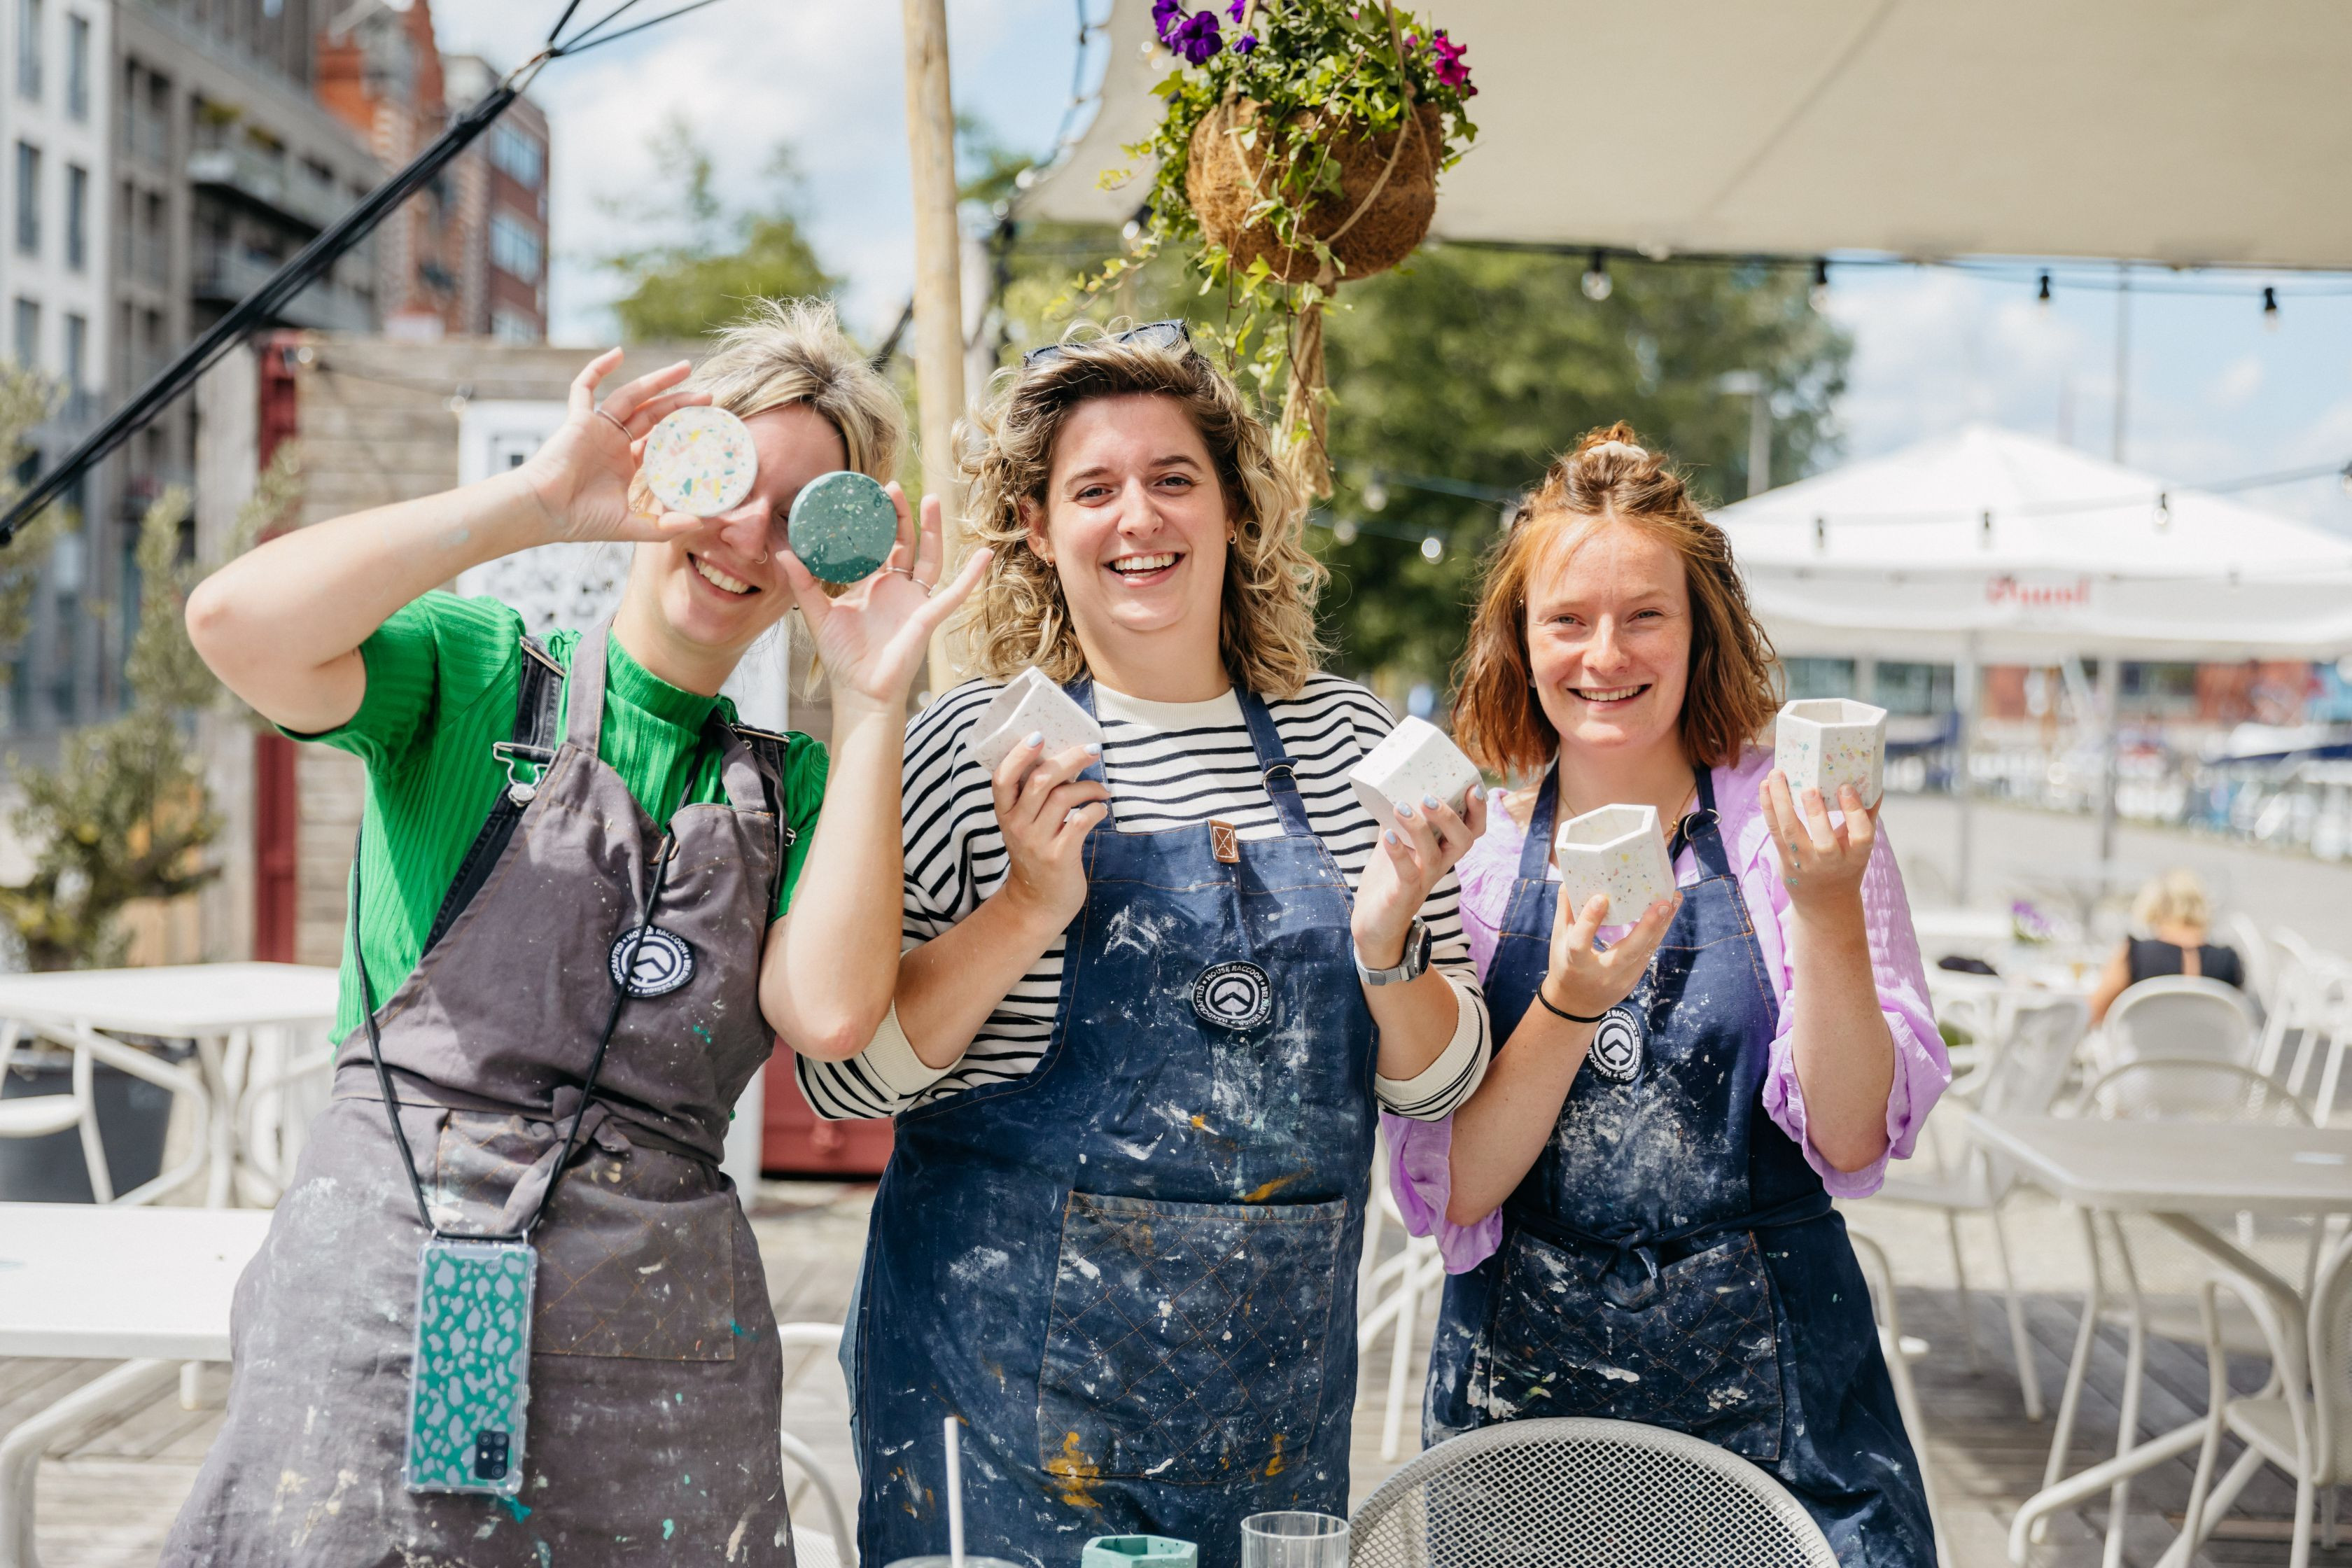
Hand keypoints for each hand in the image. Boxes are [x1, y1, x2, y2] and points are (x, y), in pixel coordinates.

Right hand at [514, 349, 712, 544]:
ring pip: (631, 396)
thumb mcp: (631, 526)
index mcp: (626, 464)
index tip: (708, 427)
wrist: (543, 512)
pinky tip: (618, 353)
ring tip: (685, 369)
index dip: (683, 432)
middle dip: (680, 402)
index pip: (661, 441)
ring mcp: (597, 429)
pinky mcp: (578, 420)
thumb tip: (701, 522)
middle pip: (653, 414)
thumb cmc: (580, 521)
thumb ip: (664, 526)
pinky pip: (585, 387)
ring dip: (657, 381)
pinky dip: (598, 368)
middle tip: (708, 396)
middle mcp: (614, 443)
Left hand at [779, 487, 989, 712]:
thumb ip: (803, 583)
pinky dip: (971, 576)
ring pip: (929, 557)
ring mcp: (914, 600)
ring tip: (931, 499)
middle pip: (904, 542)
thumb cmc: (842, 657)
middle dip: (900, 514)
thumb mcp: (818, 613)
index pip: (876, 545)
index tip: (866, 495)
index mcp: (872, 585)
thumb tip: (784, 553)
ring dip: (932, 530)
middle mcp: (895, 588)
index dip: (874, 522)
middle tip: (891, 488)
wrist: (860, 690)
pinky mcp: (928, 616)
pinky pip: (954, 593)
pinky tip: (985, 556)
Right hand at [989, 735, 1109, 930]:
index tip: (1039, 736)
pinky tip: (1100, 808)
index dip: (1019, 754)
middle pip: (1041, 780)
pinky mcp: (1059, 855)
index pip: (1002, 778)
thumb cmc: (1036, 854)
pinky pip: (1081, 821)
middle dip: (1070, 758)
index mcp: (1005, 813)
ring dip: (1089, 786)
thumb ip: (1035, 797)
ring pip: (1064, 796)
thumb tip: (1064, 757)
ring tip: (1102, 789)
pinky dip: (1096, 808)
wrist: (1038, 903)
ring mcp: (1037, 841)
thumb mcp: (1025, 825)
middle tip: (1092, 749)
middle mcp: (1017, 825)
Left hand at [1352, 788, 1485, 968]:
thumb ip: (1398, 822)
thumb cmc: (1387, 882)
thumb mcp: (1396, 844)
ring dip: (1419, 828)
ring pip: (1435, 855)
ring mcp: (1423, 882)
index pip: (1472, 831)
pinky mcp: (1403, 895)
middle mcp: (1439, 866)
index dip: (1479, 811)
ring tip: (1402, 807)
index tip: (1473, 786)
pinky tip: (1388, 835)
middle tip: (1429, 796)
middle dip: (1451, 816)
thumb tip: (1391, 789)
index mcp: (1442, 852)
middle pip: (1464, 841)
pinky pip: (1407, 873)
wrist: (1373, 926)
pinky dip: (1398, 852)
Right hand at [1539, 886, 1677, 1022]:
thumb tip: (1570, 881)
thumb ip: (1565, 911)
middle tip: (1663, 902)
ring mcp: (1622, 978)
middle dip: (1648, 926)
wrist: (1577, 1005)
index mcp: (1575, 962)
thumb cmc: (1565, 966)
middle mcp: (1602, 972)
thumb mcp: (1559, 941)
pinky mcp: (1635, 978)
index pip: (1581, 942)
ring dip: (1663, 925)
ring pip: (1646, 951)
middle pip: (1628, 951)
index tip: (1601, 898)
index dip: (1590, 920)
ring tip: (1675, 899)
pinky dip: (1659, 932)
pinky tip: (1669, 913)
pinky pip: (1649, 952)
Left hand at [1759, 772, 1876, 916]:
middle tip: (1809, 789)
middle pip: (1824, 841)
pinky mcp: (1785, 859)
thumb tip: (1875, 784)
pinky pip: (1774, 831)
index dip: (1854, 812)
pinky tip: (1766, 787)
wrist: (1824, 902)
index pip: (1860, 835)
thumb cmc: (1845, 865)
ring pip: (1790, 832)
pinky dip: (1768, 807)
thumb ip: (1866, 816)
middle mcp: (1830, 862)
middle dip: (1816, 814)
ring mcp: (1805, 862)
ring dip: (1781, 802)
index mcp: (1856, 856)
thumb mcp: (1860, 847)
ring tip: (1776, 775)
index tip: (1845, 788)